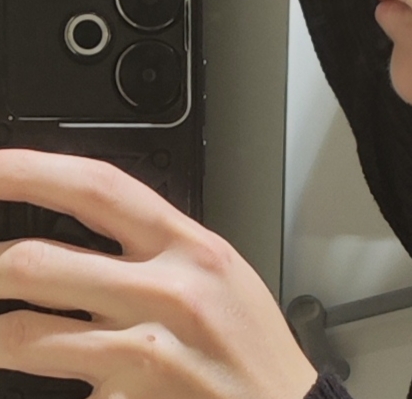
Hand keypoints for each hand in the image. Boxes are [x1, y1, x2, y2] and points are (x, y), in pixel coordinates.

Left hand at [0, 149, 317, 398]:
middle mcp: (164, 292)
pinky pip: (52, 395)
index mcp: (191, 248)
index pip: (99, 189)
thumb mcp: (220, 274)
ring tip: (1, 334)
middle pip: (35, 260)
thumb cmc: (251, 349)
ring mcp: (141, 354)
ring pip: (17, 334)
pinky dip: (43, 389)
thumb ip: (160, 247)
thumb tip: (85, 226)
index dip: (31, 171)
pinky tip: (59, 385)